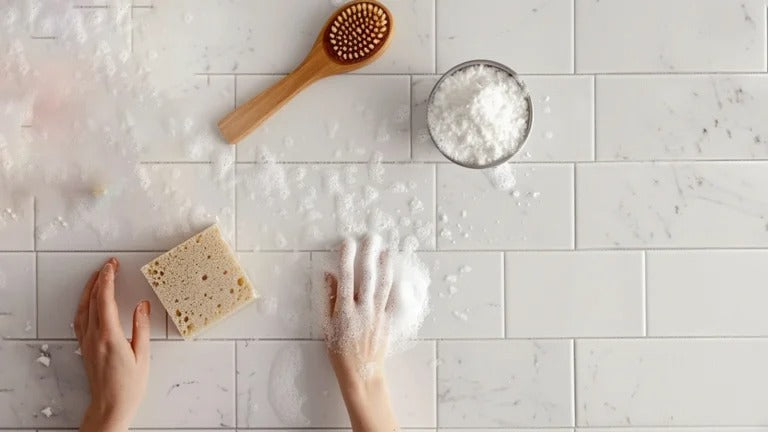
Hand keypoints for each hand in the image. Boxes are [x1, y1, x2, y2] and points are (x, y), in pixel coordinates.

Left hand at [74, 258, 151, 431]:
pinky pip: (81, 320)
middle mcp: (94, 337)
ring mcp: (87, 342)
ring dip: (89, 290)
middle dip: (100, 279)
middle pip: (92, 300)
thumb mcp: (143, 355)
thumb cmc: (129, 386)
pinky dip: (85, 304)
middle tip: (109, 265)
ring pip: (83, 309)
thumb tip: (141, 306)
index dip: (108, 279)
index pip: (104, 300)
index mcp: (109, 336)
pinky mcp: (86, 348)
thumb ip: (141, 327)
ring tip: (98, 277)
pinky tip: (90, 302)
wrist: (111, 407)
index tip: (113, 265)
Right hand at [324, 235, 398, 431]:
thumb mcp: (327, 326)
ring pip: (383, 285)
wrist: (361, 373)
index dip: (346, 258)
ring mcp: (377, 315)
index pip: (345, 277)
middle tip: (371, 237)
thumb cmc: (339, 351)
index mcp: (344, 310)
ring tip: (387, 250)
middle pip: (367, 276)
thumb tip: (328, 275)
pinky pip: (393, 301)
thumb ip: (329, 299)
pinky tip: (399, 275)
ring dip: (385, 266)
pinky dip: (397, 287)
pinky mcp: (387, 321)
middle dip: (369, 255)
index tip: (347, 242)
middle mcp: (362, 309)